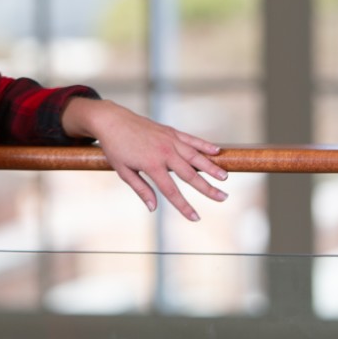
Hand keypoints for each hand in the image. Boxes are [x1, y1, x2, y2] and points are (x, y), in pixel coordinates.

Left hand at [62, 98, 228, 220]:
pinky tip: (217, 151)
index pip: (172, 191)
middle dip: (208, 188)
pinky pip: (191, 139)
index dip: (184, 206)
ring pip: (195, 156)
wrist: (112, 120)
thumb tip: (153, 209)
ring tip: (225, 177)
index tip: (196, 217)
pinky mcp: (170, 131)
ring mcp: (169, 140)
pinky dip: (204, 145)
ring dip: (211, 167)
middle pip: (190, 174)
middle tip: (223, 198)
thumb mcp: (123, 171)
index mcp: (151, 165)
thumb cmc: (115, 148)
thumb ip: (141, 190)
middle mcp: (164, 152)